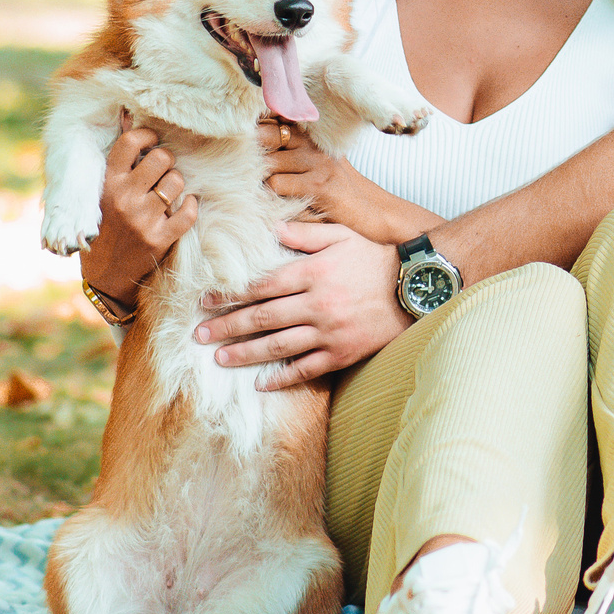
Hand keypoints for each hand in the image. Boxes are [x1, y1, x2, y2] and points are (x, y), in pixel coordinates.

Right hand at [81, 114, 196, 309]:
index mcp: (107, 185)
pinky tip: (184, 207)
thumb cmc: (104, 228)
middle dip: (167, 160)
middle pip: (160, 158)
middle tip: (163, 170)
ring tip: (169, 192)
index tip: (152, 141)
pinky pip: (189, 211)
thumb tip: (129, 116)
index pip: (129, 143)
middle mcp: (124, 199)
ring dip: (178, 184)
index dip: (146, 135)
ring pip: (177, 182)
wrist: (105, 277)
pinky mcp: (160, 239)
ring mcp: (143, 220)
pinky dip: (191, 206)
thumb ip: (117, 165)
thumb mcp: (100, 195)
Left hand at [195, 223, 409, 386]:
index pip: (260, 286)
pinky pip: (306, 369)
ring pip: (277, 346)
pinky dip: (282, 378)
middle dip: (226, 326)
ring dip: (245, 353)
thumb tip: (270, 229)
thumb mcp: (341, 236)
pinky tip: (262, 384)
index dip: (230, 294)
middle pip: (261, 317)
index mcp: (311, 273)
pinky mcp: (342, 353)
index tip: (205, 301)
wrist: (414, 288)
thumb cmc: (375, 259)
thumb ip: (304, 233)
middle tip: (199, 334)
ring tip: (220, 358)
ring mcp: (328, 332)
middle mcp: (316, 304)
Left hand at [258, 118, 439, 244]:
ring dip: (260, 179)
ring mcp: (317, 162)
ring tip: (261, 190)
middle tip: (243, 169)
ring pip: (268, 162)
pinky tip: (277, 202)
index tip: (241, 141)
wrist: (371, 212)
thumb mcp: (317, 163)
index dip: (255, 129)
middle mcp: (314, 144)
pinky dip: (271, 195)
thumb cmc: (337, 190)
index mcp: (311, 136)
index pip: (273, 119)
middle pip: (266, 136)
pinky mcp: (318, 184)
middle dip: (250, 153)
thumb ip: (291, 150)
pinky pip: (277, 184)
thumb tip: (254, 143)